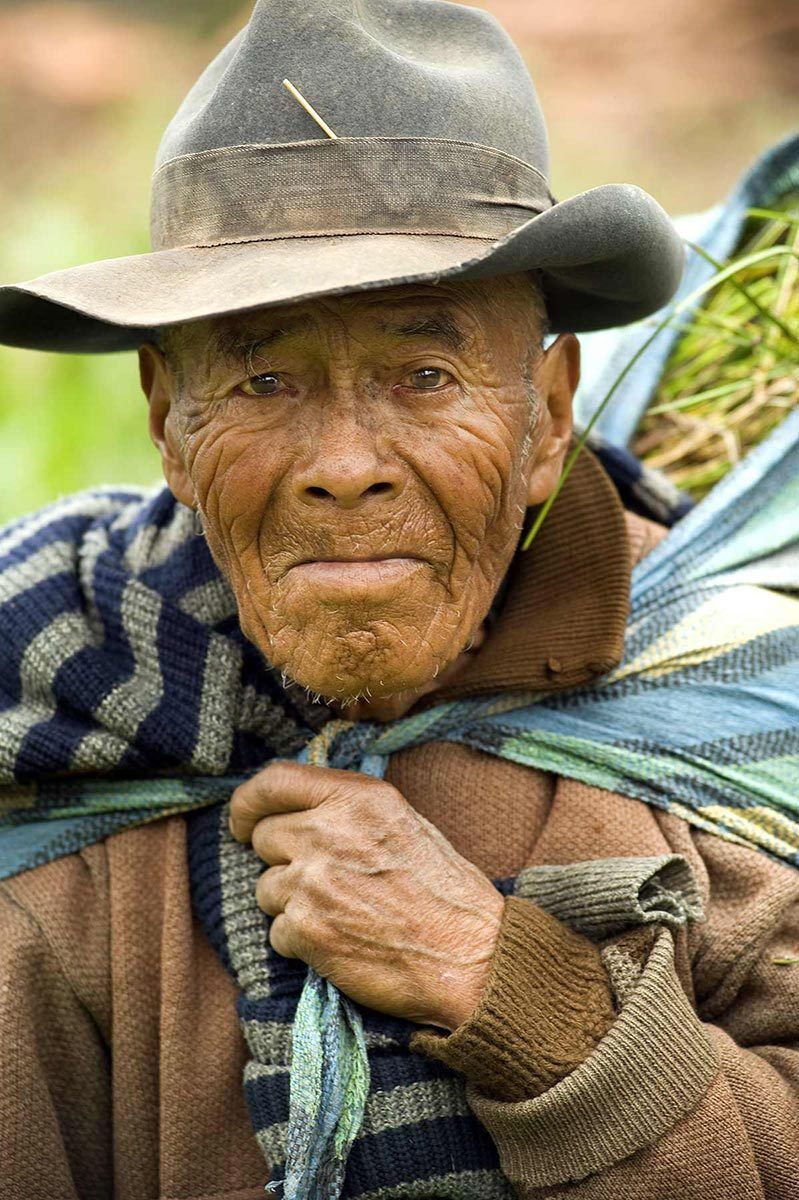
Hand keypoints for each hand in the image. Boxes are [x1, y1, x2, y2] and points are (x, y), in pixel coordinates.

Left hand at [228, 761, 504, 1030]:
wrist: (470, 956)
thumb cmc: (443, 891)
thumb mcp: (402, 822)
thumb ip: (347, 807)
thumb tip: (297, 806)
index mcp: (358, 798)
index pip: (273, 781)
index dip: (249, 802)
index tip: (245, 820)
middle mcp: (330, 831)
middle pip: (263, 837)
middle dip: (281, 859)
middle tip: (320, 879)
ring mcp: (314, 881)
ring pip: (266, 888)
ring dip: (292, 904)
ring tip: (343, 913)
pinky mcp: (307, 930)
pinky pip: (277, 932)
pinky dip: (302, 942)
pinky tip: (343, 941)